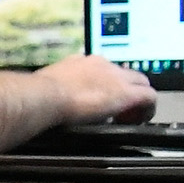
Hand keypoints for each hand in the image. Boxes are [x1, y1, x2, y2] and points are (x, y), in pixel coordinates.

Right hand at [0, 54, 159, 151]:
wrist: (43, 95)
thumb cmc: (35, 95)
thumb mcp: (42, 88)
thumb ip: (48, 91)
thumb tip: (37, 102)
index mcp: (80, 62)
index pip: (101, 69)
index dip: (104, 84)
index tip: (98, 98)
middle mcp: (100, 64)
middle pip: (126, 73)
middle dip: (126, 89)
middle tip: (118, 110)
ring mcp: (115, 77)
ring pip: (140, 83)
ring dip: (136, 99)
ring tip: (128, 116)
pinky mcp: (126, 93)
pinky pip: (149, 98)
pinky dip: (146, 109)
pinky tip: (138, 120)